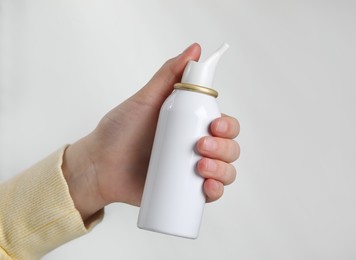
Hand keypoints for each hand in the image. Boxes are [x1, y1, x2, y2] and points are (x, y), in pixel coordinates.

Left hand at [62, 43, 239, 221]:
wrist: (100, 166)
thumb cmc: (120, 131)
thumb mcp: (145, 100)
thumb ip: (168, 74)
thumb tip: (194, 49)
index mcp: (192, 125)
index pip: (225, 125)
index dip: (229, 126)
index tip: (216, 125)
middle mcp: (197, 147)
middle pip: (230, 148)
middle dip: (224, 148)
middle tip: (200, 146)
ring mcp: (193, 172)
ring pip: (226, 171)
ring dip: (223, 170)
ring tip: (200, 167)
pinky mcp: (185, 193)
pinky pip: (211, 194)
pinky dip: (216, 192)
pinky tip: (208, 188)